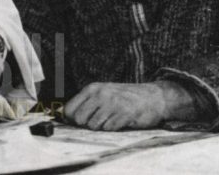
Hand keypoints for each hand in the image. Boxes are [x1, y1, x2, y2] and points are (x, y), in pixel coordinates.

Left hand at [64, 81, 193, 130]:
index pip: (70, 109)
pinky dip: (113, 128)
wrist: (153, 97)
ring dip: (102, 127)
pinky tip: (121, 121)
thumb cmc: (125, 97)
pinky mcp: (124, 114)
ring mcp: (113, 104)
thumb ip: (86, 103)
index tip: (79, 122)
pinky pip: (109, 129)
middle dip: (87, 124)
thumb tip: (65, 116)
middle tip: (100, 120)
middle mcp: (101, 94)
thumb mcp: (103, 94)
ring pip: (94, 126)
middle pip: (80, 120)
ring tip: (112, 119)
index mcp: (93, 89)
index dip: (72, 119)